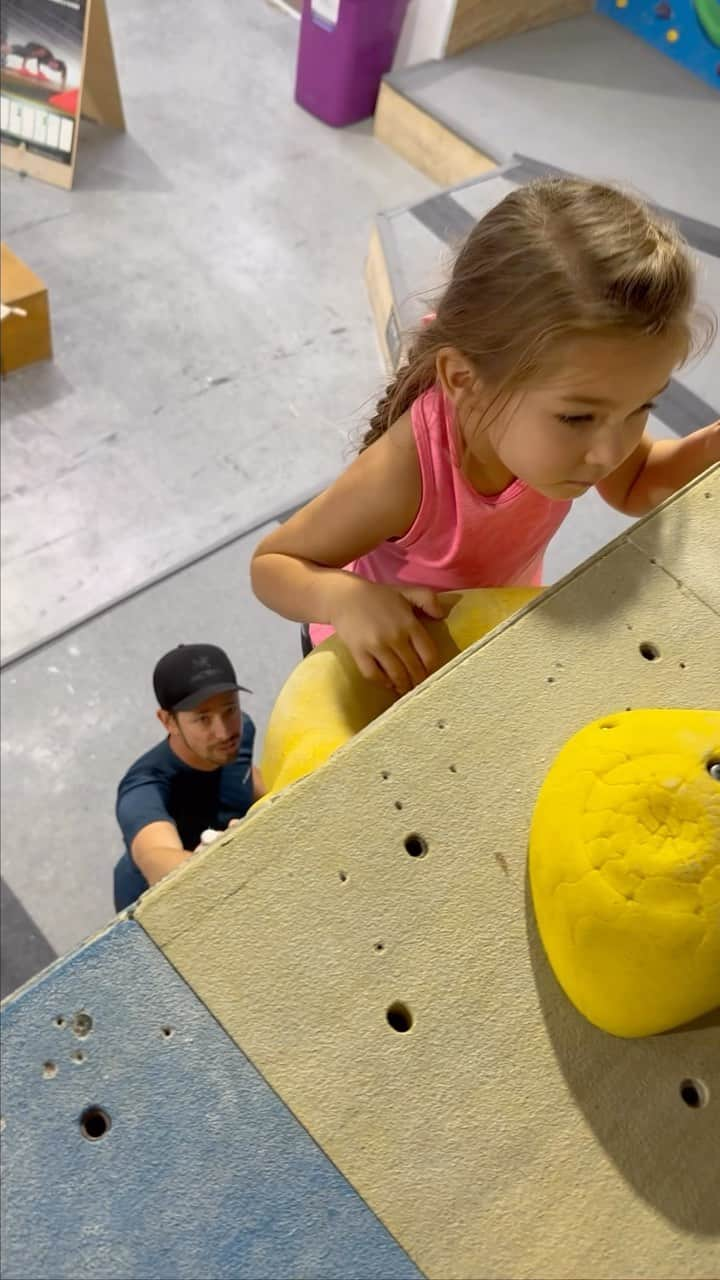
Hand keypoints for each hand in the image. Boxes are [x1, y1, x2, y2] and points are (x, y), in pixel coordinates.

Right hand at [330, 579, 448, 693]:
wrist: (344, 596)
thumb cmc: (378, 596)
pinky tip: (387, 682)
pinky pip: (373, 674)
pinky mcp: (358, 652)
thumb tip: (442, 615)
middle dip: (419, 680)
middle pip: (414, 668)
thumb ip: (428, 599)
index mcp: (409, 623)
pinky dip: (382, 682)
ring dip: (403, 685)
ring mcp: (376, 646)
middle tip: (420, 686)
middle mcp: (395, 637)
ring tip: (406, 688)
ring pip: (396, 675)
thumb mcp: (407, 592)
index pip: (429, 654)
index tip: (431, 673)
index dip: (432, 668)